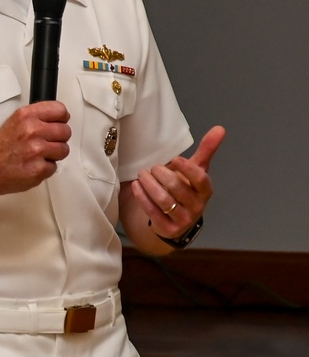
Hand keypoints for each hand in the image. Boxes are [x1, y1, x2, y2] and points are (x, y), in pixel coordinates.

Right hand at [0, 102, 71, 195]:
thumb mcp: (15, 122)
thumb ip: (36, 118)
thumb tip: (57, 118)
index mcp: (26, 116)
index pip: (59, 110)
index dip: (62, 118)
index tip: (60, 122)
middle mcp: (32, 130)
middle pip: (65, 131)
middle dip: (59, 138)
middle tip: (47, 142)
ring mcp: (36, 150)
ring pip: (64, 150)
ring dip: (54, 154)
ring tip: (39, 155)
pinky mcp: (39, 168)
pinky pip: (54, 166)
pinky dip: (46, 168)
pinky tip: (34, 165)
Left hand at [129, 125, 225, 239]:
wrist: (176, 220)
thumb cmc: (187, 189)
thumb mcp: (196, 171)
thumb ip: (206, 151)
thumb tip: (220, 128)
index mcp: (205, 190)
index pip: (200, 179)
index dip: (187, 168)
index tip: (174, 159)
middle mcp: (196, 206)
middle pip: (177, 188)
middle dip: (162, 175)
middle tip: (152, 167)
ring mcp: (182, 219)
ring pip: (163, 200)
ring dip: (149, 184)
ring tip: (142, 174)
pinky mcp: (167, 228)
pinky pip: (152, 211)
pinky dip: (142, 197)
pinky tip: (136, 186)